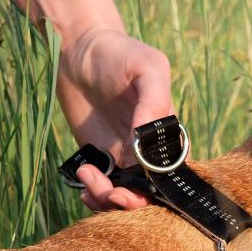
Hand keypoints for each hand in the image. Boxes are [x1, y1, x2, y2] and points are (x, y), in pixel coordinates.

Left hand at [56, 27, 173, 211]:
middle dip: (132, 202)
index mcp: (168, 132)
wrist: (77, 48)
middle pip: (149, 193)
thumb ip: (155, 100)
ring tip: (88, 176)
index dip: (159, 189)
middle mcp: (148, 149)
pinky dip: (92, 194)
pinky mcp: (98, 155)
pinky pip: (100, 187)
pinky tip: (83, 178)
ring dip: (107, 198)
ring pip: (123, 195)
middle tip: (111, 193)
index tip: (136, 187)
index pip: (173, 173)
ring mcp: (123, 154)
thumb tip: (146, 141)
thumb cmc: (119, 52)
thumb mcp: (147, 66)